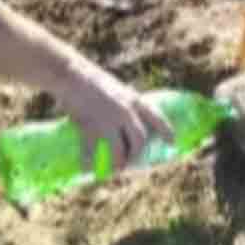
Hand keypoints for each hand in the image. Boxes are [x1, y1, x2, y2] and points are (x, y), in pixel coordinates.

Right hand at [51, 58, 175, 172]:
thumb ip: (125, 105)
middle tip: (129, 162)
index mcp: (134, 100)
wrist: (71, 75)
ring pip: (119, 151)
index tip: (172, 143)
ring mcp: (108, 121)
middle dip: (136, 155)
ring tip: (113, 168)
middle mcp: (125, 112)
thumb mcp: (117, 89)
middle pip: (139, 141)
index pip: (157, 118)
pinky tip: (86, 169)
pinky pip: (92, 152)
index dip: (166, 132)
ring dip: (117, 164)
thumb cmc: (92, 80)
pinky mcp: (90, 128)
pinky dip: (89, 163)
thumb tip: (128, 124)